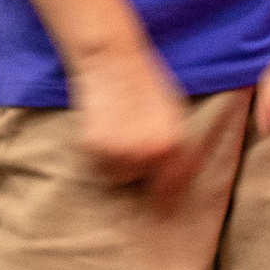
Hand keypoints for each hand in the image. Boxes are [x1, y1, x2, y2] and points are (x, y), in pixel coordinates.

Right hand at [67, 32, 209, 206]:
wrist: (112, 60)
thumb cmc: (146, 84)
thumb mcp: (174, 114)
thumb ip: (176, 147)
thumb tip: (176, 179)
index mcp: (174, 145)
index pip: (172, 188)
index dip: (165, 199)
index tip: (159, 209)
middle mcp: (149, 152)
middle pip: (141, 183)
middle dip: (138, 171)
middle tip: (131, 147)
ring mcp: (119, 150)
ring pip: (117, 176)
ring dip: (116, 163)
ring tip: (116, 133)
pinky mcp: (93, 146)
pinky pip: (96, 164)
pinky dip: (97, 153)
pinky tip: (102, 128)